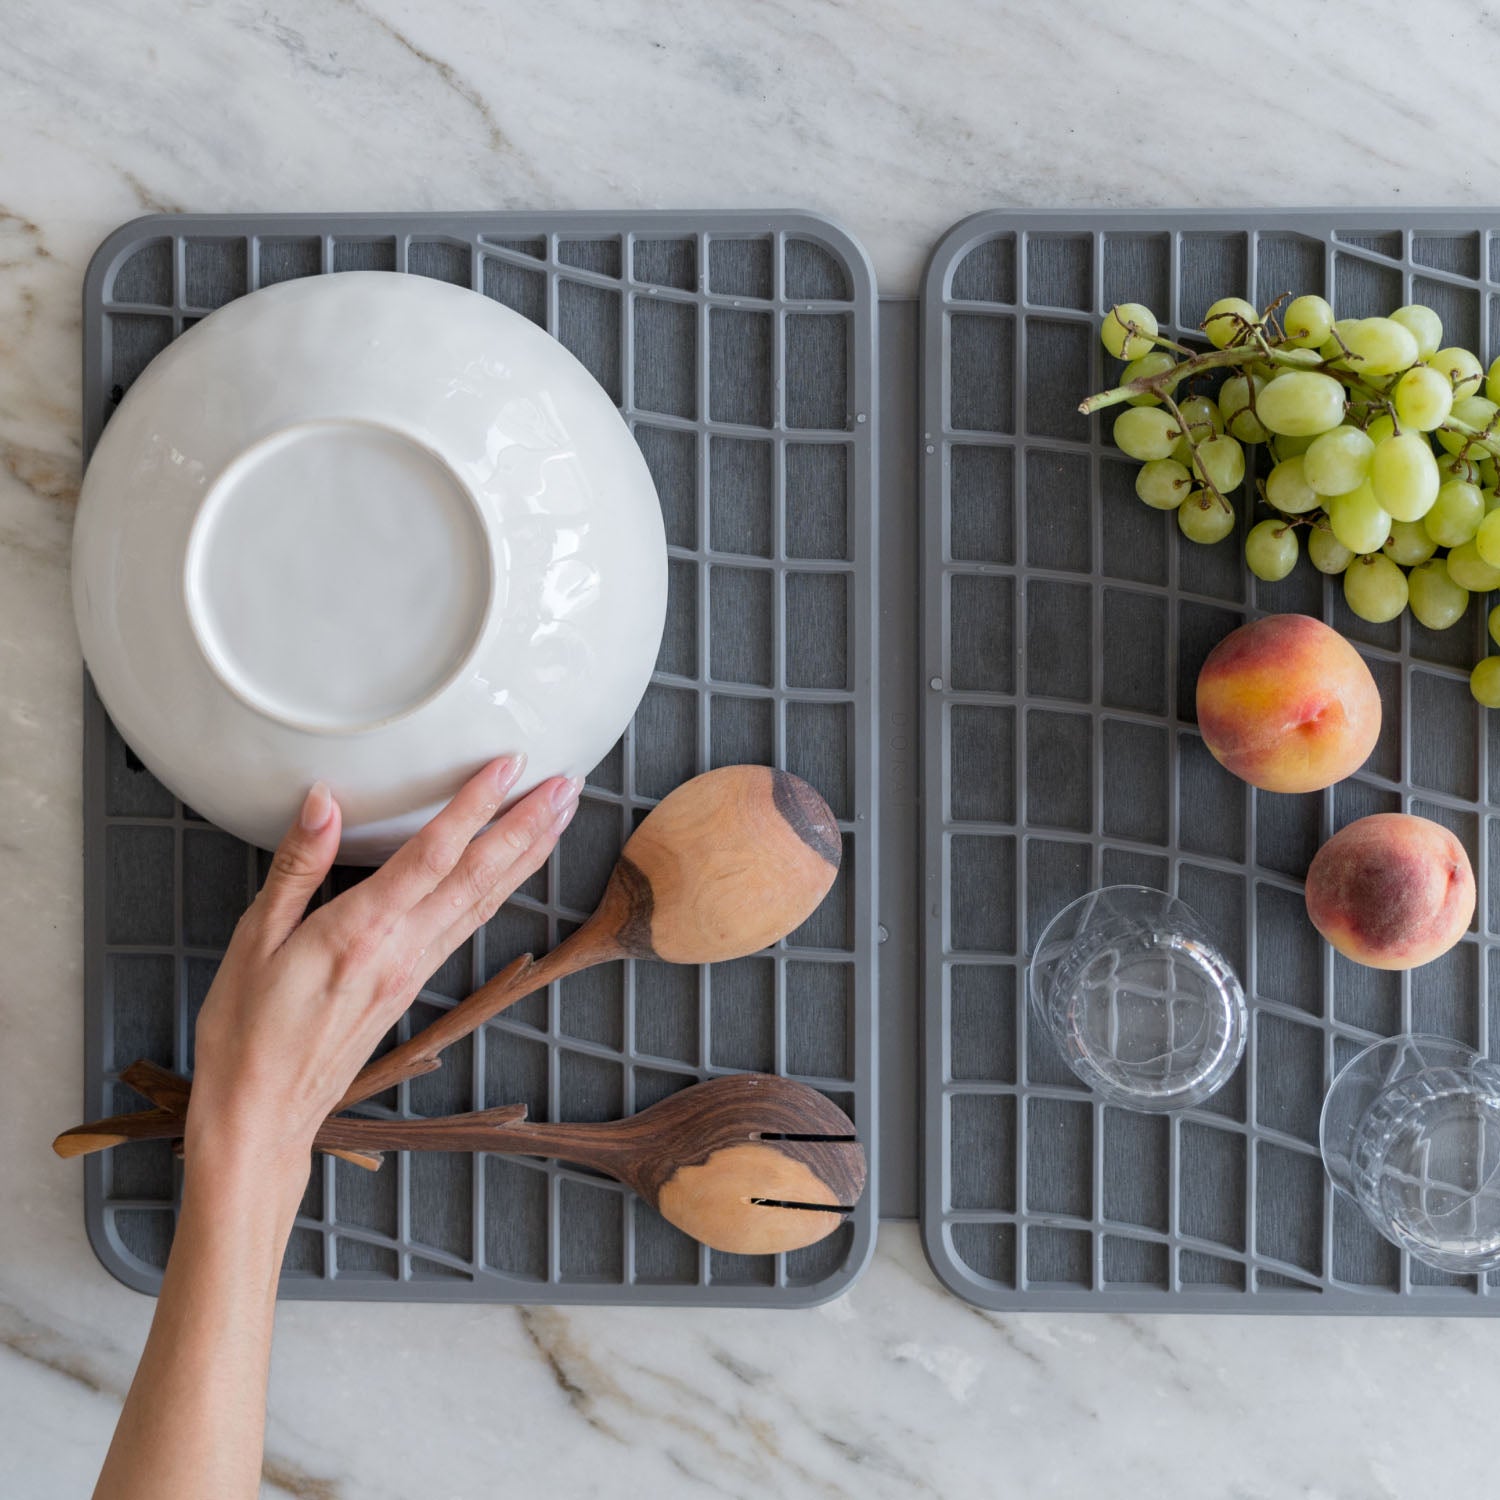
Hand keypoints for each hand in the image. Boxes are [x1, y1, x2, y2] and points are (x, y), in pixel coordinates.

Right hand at [184, 757, 580, 1189]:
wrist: (262, 1115)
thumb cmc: (245, 1029)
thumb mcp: (252, 940)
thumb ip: (296, 865)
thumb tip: (322, 800)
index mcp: (360, 931)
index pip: (433, 854)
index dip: (475, 806)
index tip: (509, 766)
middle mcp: (401, 949)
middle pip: (480, 875)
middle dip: (528, 824)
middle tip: (569, 782)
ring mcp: (414, 968)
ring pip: (486, 900)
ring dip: (528, 853)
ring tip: (561, 814)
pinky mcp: (415, 984)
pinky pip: (470, 925)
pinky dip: (501, 889)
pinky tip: (517, 869)